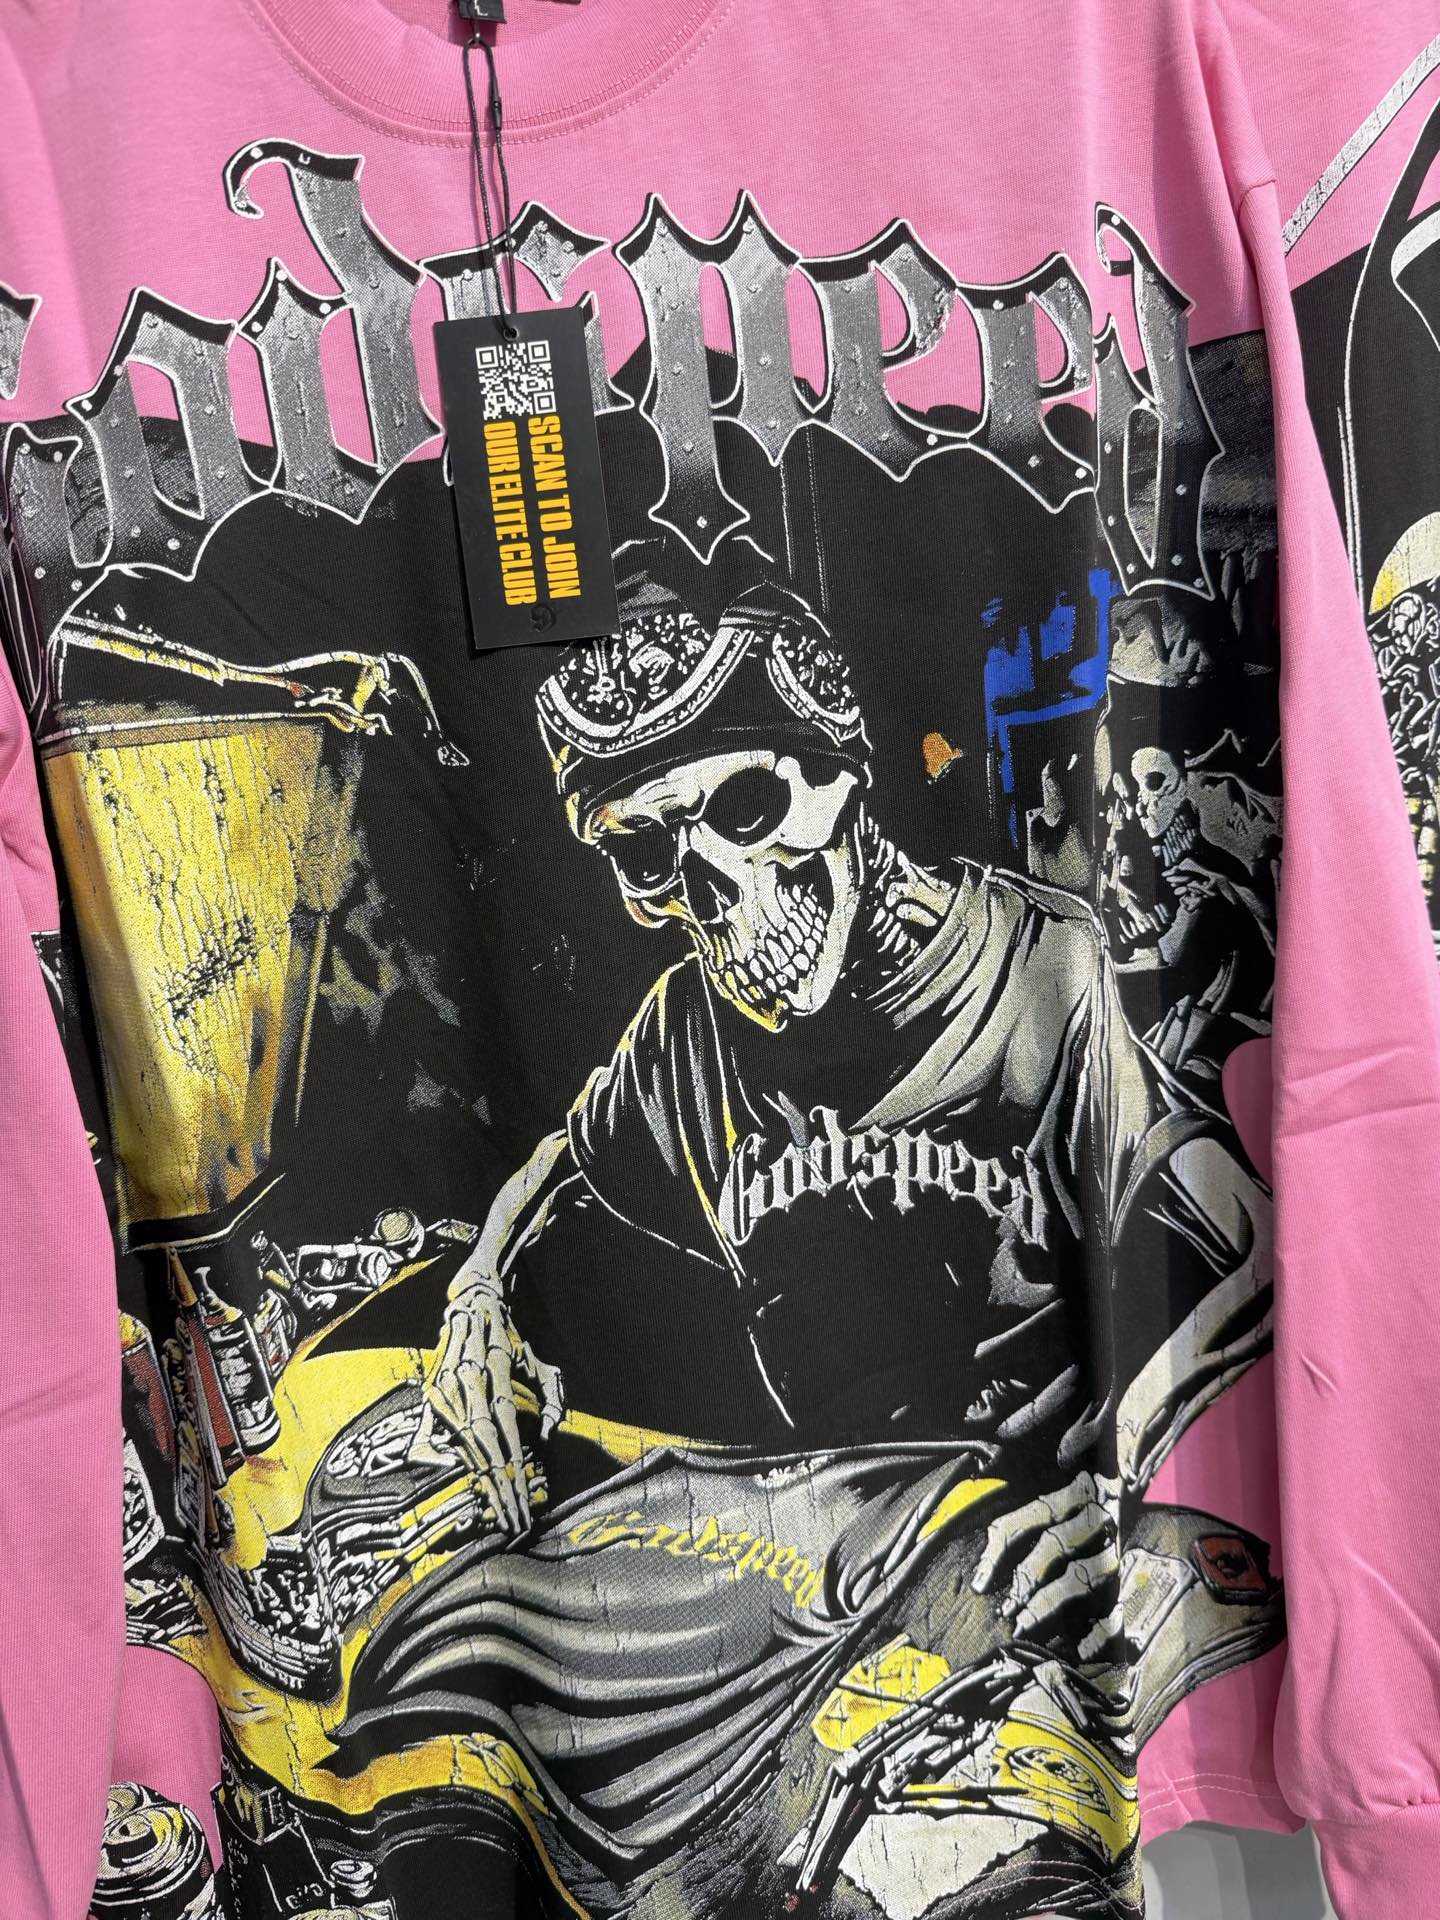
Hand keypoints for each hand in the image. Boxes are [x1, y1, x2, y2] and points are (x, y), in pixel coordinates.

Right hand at [414, 1279, 564, 1534]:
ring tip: (503, 1512)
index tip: (526, 1503)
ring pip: (465, 1447)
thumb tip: (542, 1438)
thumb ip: (550, 1399)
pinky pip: (445, 1440)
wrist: (472, 1300)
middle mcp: (464, 1381)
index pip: (505, 1433)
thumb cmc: (513, 1337)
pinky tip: (476, 1486)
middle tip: (516, 1521)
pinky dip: (460, 1465)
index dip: (514, 1472)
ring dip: (485, 1482)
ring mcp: (443, 1389)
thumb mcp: (540, 1362)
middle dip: (501, 1488)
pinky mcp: (431, 1396)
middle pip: (484, 1448)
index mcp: (495, 1370)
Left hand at [971, 1469, 1123, 1665]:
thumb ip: (1029, 1467)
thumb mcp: (1065, 1463)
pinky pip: (1116, 1607)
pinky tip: (1079, 1652)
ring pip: (1078, 1578)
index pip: (1025, 1521)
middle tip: (1005, 1611)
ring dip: (1048, 1607)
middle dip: (1023, 1584)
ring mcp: (1115, 1545)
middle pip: (1051, 1550)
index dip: (998, 1553)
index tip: (981, 1583)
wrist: (1156, 1454)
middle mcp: (1093, 1515)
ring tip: (1024, 1626)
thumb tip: (993, 1457)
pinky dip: (1098, 1634)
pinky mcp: (1134, 1573)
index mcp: (1070, 1490)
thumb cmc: (1098, 1468)